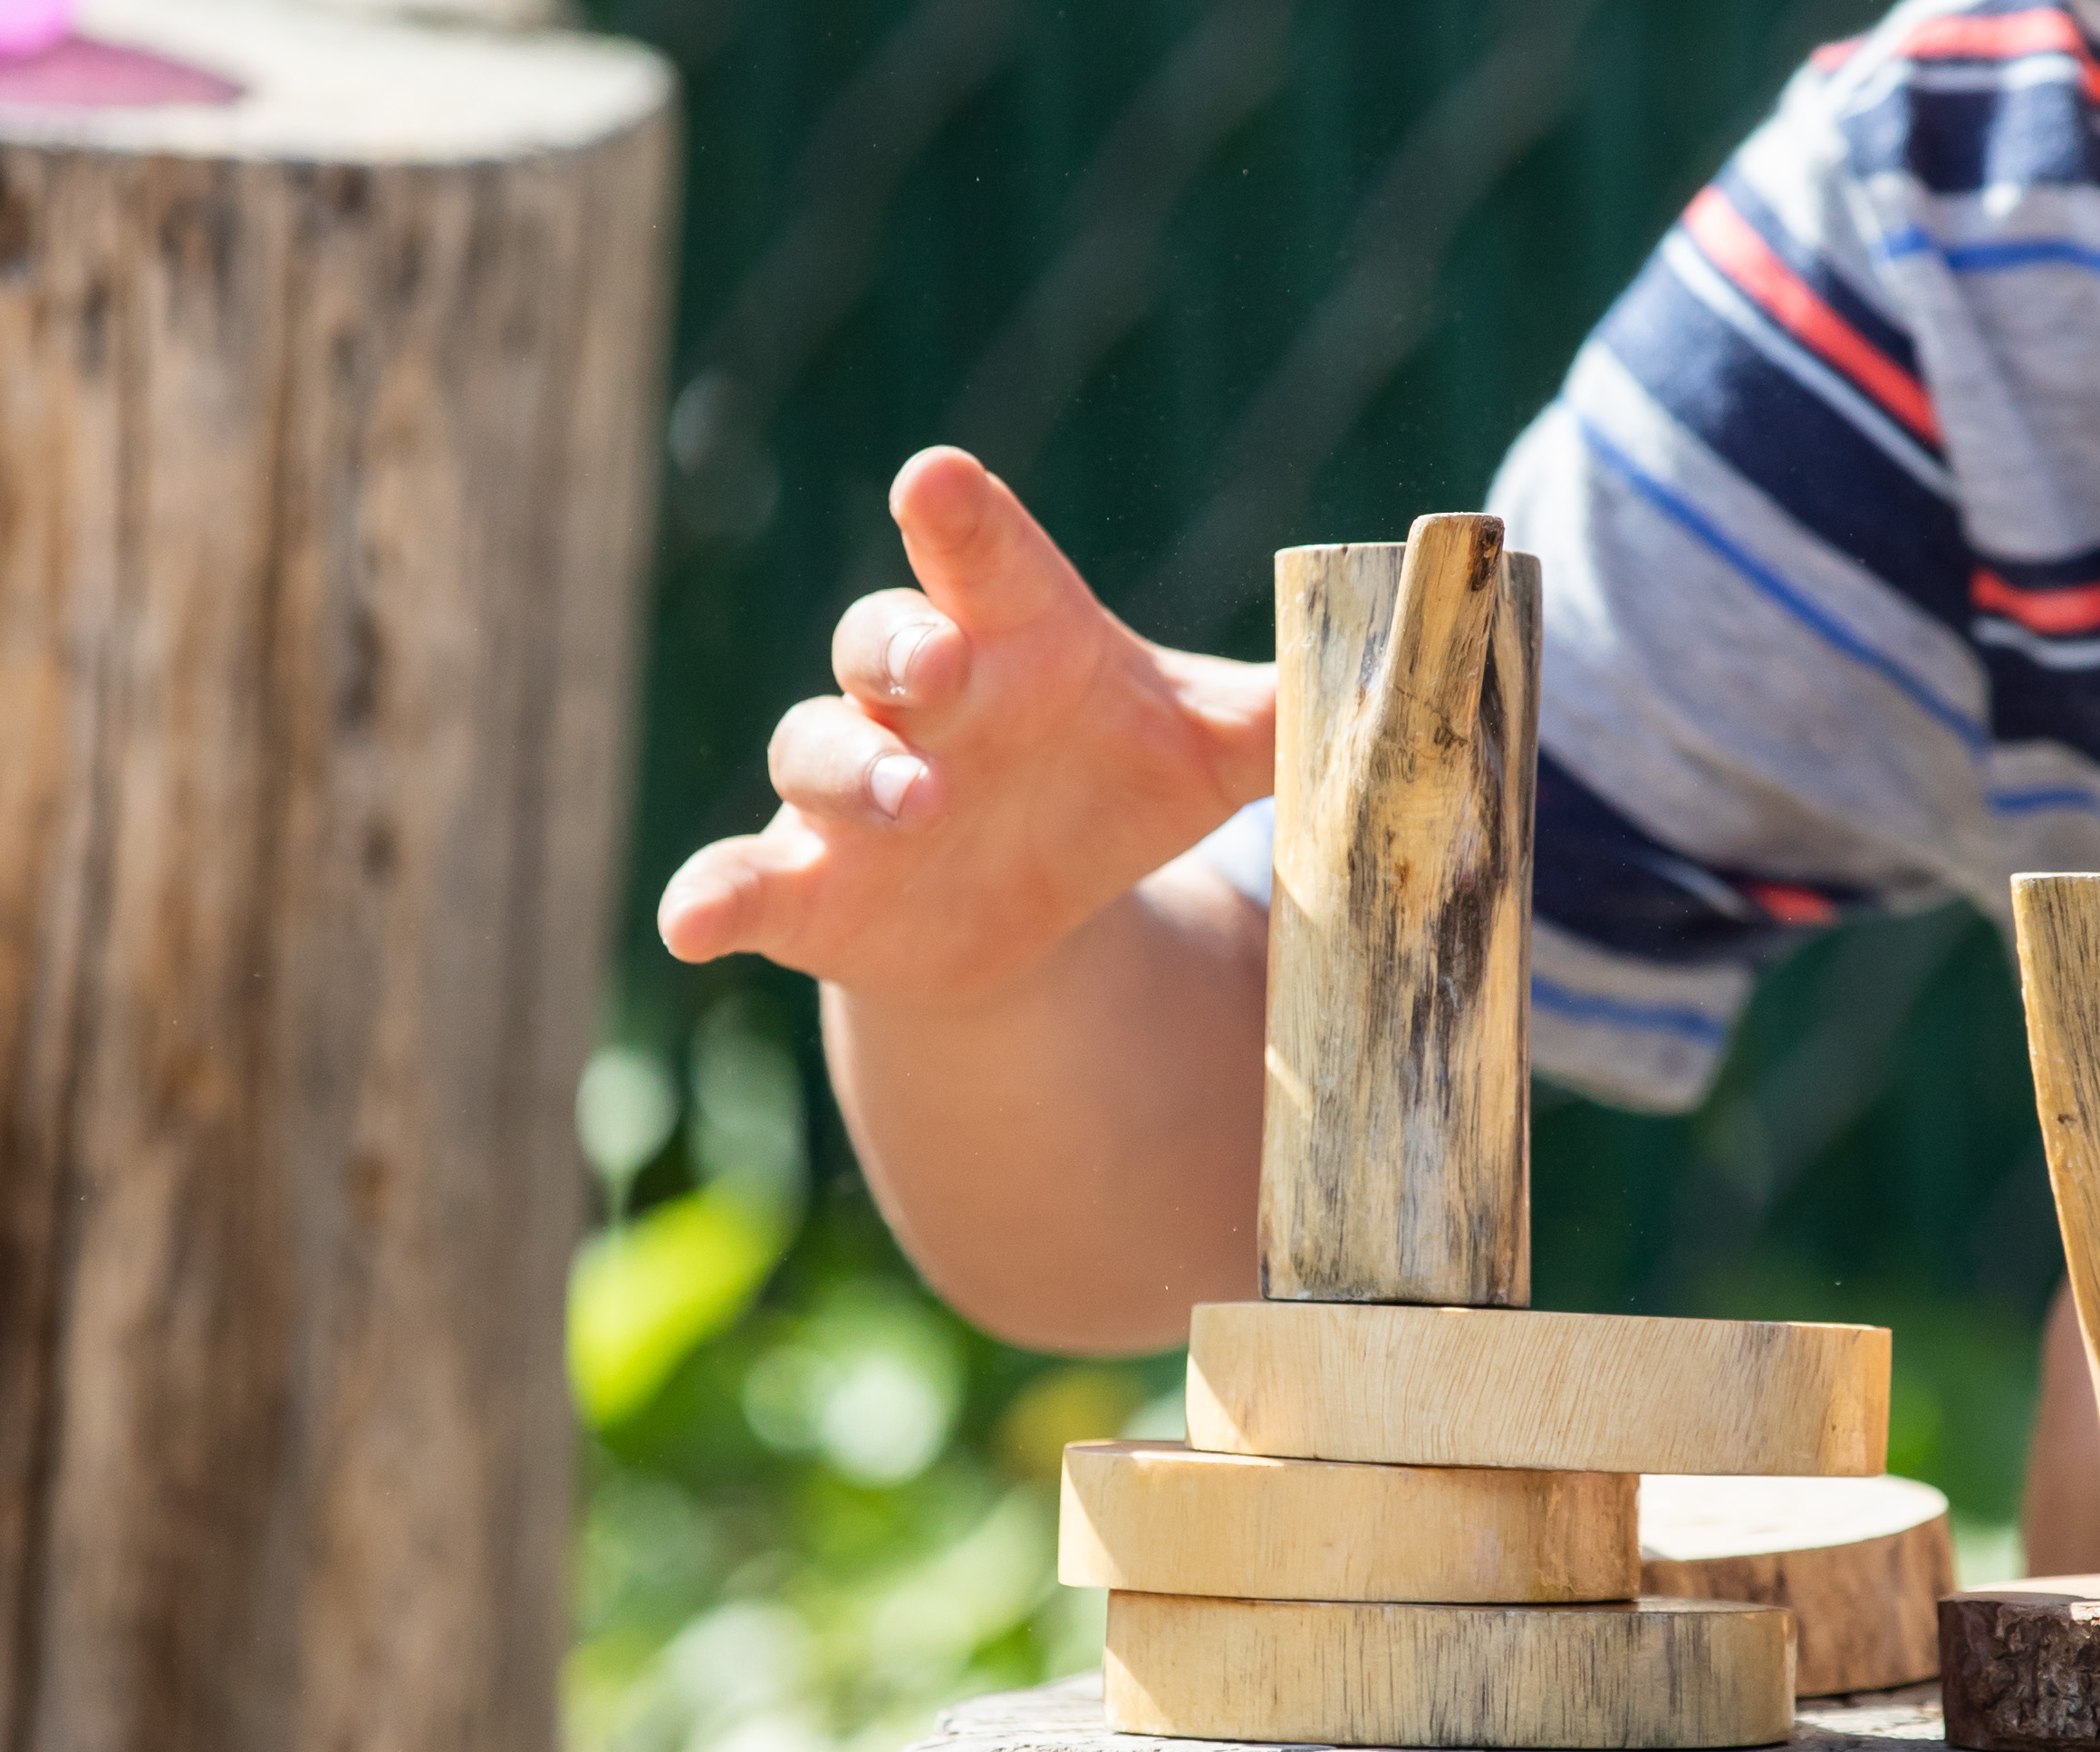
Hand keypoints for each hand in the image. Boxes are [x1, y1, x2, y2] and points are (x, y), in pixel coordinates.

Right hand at [658, 447, 1276, 999]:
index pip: (982, 557)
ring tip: (909, 803)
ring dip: (849, 774)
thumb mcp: (1205, 753)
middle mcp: (916, 698)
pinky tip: (688, 924)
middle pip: (883, 643)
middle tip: (940, 670)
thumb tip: (1411, 667)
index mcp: (1011, 636)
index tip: (934, 479)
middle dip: (902, 650)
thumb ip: (1285, 711)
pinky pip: (736, 877)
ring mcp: (847, 790)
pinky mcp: (803, 883)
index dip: (958, 521)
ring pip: (813, 752)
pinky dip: (709, 894)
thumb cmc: (1110, 789)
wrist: (1031, 913)